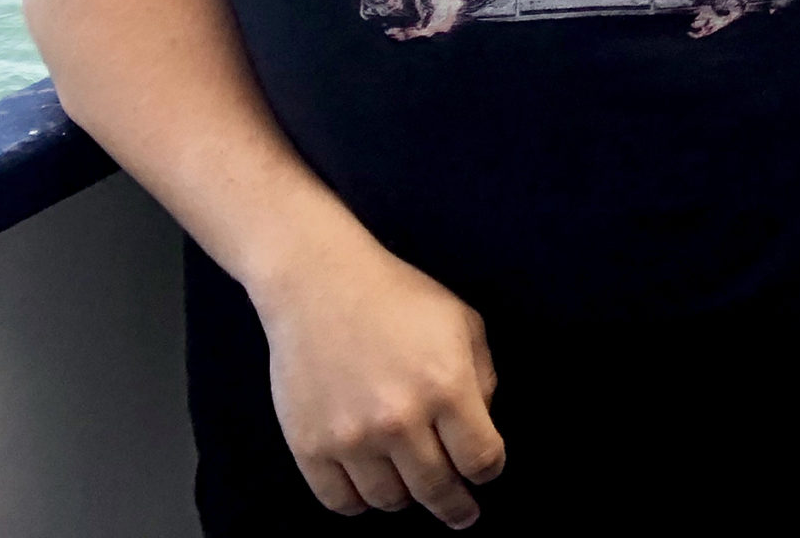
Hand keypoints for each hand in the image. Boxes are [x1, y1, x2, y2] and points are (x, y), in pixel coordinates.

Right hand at [250, 234, 504, 528]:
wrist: (321, 286)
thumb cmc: (400, 299)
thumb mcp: (462, 323)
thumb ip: (482, 377)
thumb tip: (481, 427)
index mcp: (447, 386)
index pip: (481, 459)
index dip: (489, 471)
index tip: (486, 474)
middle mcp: (401, 419)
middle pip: (437, 489)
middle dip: (456, 504)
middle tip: (462, 513)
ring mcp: (352, 437)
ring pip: (390, 501)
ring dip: (407, 498)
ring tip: (413, 486)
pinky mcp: (310, 446)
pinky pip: (341, 501)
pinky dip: (361, 503)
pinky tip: (372, 487)